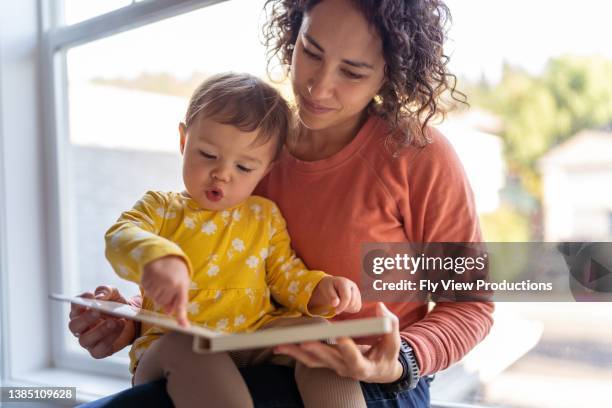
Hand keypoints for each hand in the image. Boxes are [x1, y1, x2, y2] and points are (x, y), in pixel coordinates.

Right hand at [68, 286, 137, 358]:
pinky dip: (109, 339)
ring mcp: (88, 341)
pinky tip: (119, 328)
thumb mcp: (114, 294)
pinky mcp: (98, 351)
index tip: (90, 296)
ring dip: (99, 330)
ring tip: (113, 322)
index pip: (74, 306)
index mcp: (81, 312)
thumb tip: (99, 297)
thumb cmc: (117, 306)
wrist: (133, 320)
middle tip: (97, 312)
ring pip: (85, 340)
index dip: (80, 302)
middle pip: (74, 325)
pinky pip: (99, 350)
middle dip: (85, 318)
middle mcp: (81, 327)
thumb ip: (106, 291)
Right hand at [141, 255, 189, 325]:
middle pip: (162, 303)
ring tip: (161, 282)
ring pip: (153, 298)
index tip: (184, 327)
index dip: (182, 317)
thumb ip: (177, 299)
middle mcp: (170, 282)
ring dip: (155, 293)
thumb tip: (169, 312)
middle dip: (164, 298)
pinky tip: (154, 279)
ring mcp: (157, 279)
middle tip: (167, 286)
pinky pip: (146, 290)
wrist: (166, 255)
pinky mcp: (147, 276)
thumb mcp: (181, 284)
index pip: (181, 304)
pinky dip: (148, 287)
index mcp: (181, 285)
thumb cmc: (176, 273)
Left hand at [274, 302, 403, 382]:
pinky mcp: (326, 363)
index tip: (341, 338)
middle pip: (328, 359)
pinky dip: (294, 353)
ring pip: (313, 361)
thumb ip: (389, 324)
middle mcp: (345, 369)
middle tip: (304, 340)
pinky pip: (308, 360)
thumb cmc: (387, 354)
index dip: (348, 349)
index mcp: (363, 366)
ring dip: (296, 353)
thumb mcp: (393, 342)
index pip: (354, 358)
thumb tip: (380, 307)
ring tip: (281, 345)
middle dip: (316, 349)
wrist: (380, 370)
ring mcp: (334, 367)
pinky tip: (281, 347)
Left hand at [308, 276, 361, 313]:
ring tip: (339, 305)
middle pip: (352, 303)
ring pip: (356, 306)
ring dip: (347, 309)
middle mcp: (353, 286)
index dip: (341, 306)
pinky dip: (350, 309)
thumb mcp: (326, 289)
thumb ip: (331, 296)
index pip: (347, 297)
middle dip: (343, 308)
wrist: (332, 284)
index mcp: (344, 282)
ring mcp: (357, 291)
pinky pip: (357, 307)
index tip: (335, 311)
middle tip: (335, 308)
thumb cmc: (329, 287)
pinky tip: (344, 305)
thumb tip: (336, 304)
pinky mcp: (358, 297)